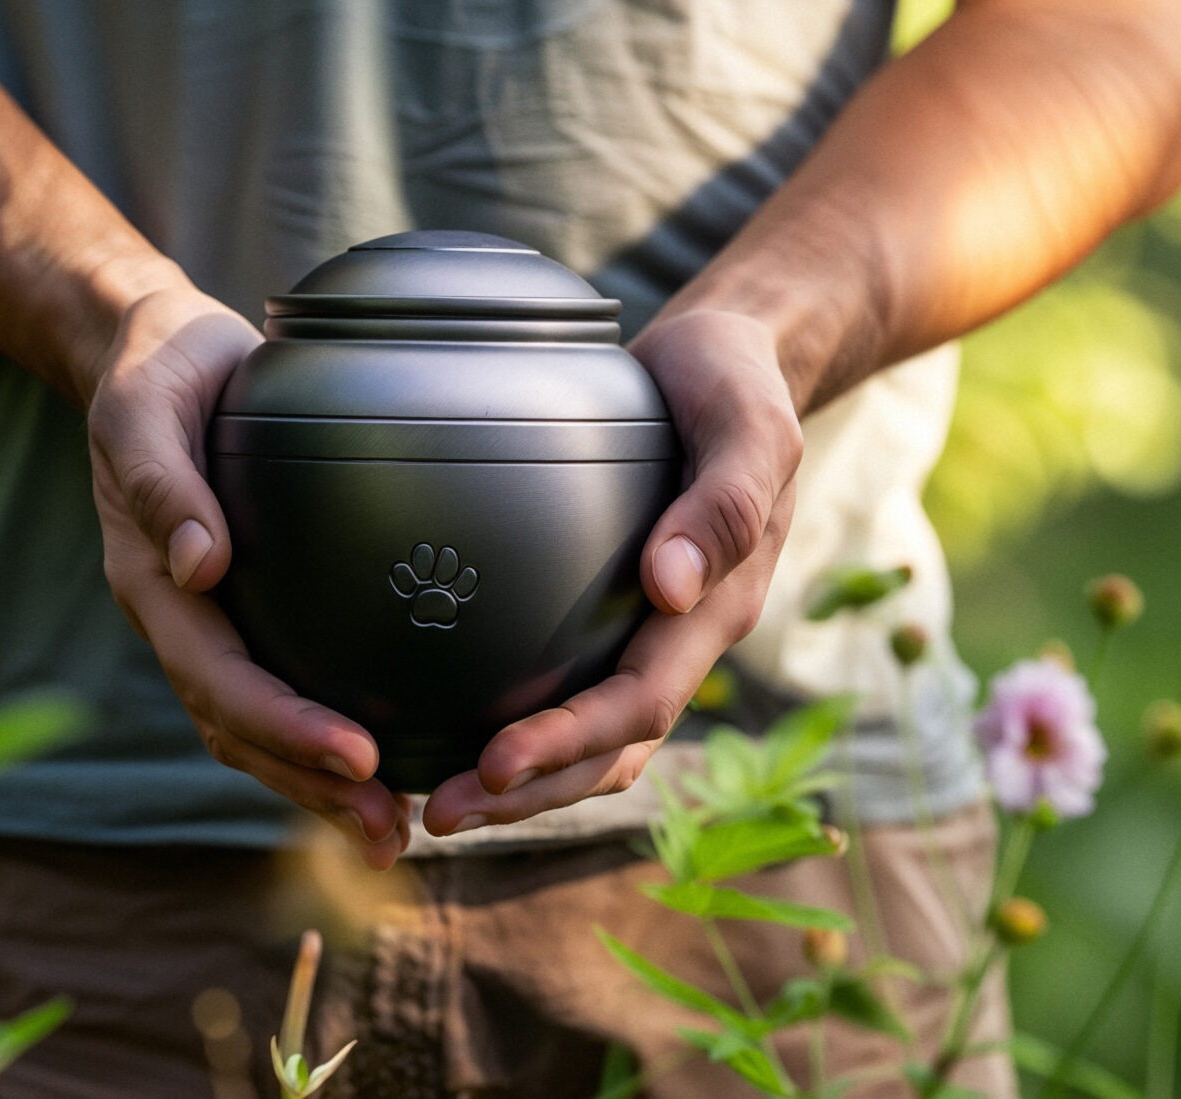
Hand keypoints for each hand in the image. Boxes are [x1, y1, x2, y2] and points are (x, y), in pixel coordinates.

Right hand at [85, 284, 409, 867]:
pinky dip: (325, 737)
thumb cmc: (154, 374)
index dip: (285, 726)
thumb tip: (200, 565)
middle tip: (392, 830)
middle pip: (242, 729)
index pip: (221, 679)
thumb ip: (163, 482)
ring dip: (321, 786)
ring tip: (396, 830)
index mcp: (152, 585)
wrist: (151, 353)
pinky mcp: (252, 607)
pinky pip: (285, 685)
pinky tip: (391, 760)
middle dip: (312, 787)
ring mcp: (214, 621)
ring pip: (261, 728)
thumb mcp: (144, 409)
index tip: (357, 756)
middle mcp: (182, 619)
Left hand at [422, 308, 801, 833]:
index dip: (569, 743)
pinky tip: (451, 733)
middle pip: (610, 749)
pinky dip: (523, 731)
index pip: (640, 702)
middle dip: (527, 792)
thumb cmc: (733, 383)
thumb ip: (724, 501)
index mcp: (718, 607)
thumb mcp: (748, 423)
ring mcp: (652, 634)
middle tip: (434, 816)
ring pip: (593, 742)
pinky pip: (573, 692)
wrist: (729, 363)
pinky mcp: (616, 616)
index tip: (495, 764)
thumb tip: (671, 587)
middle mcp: (684, 638)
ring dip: (520, 785)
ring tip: (432, 805)